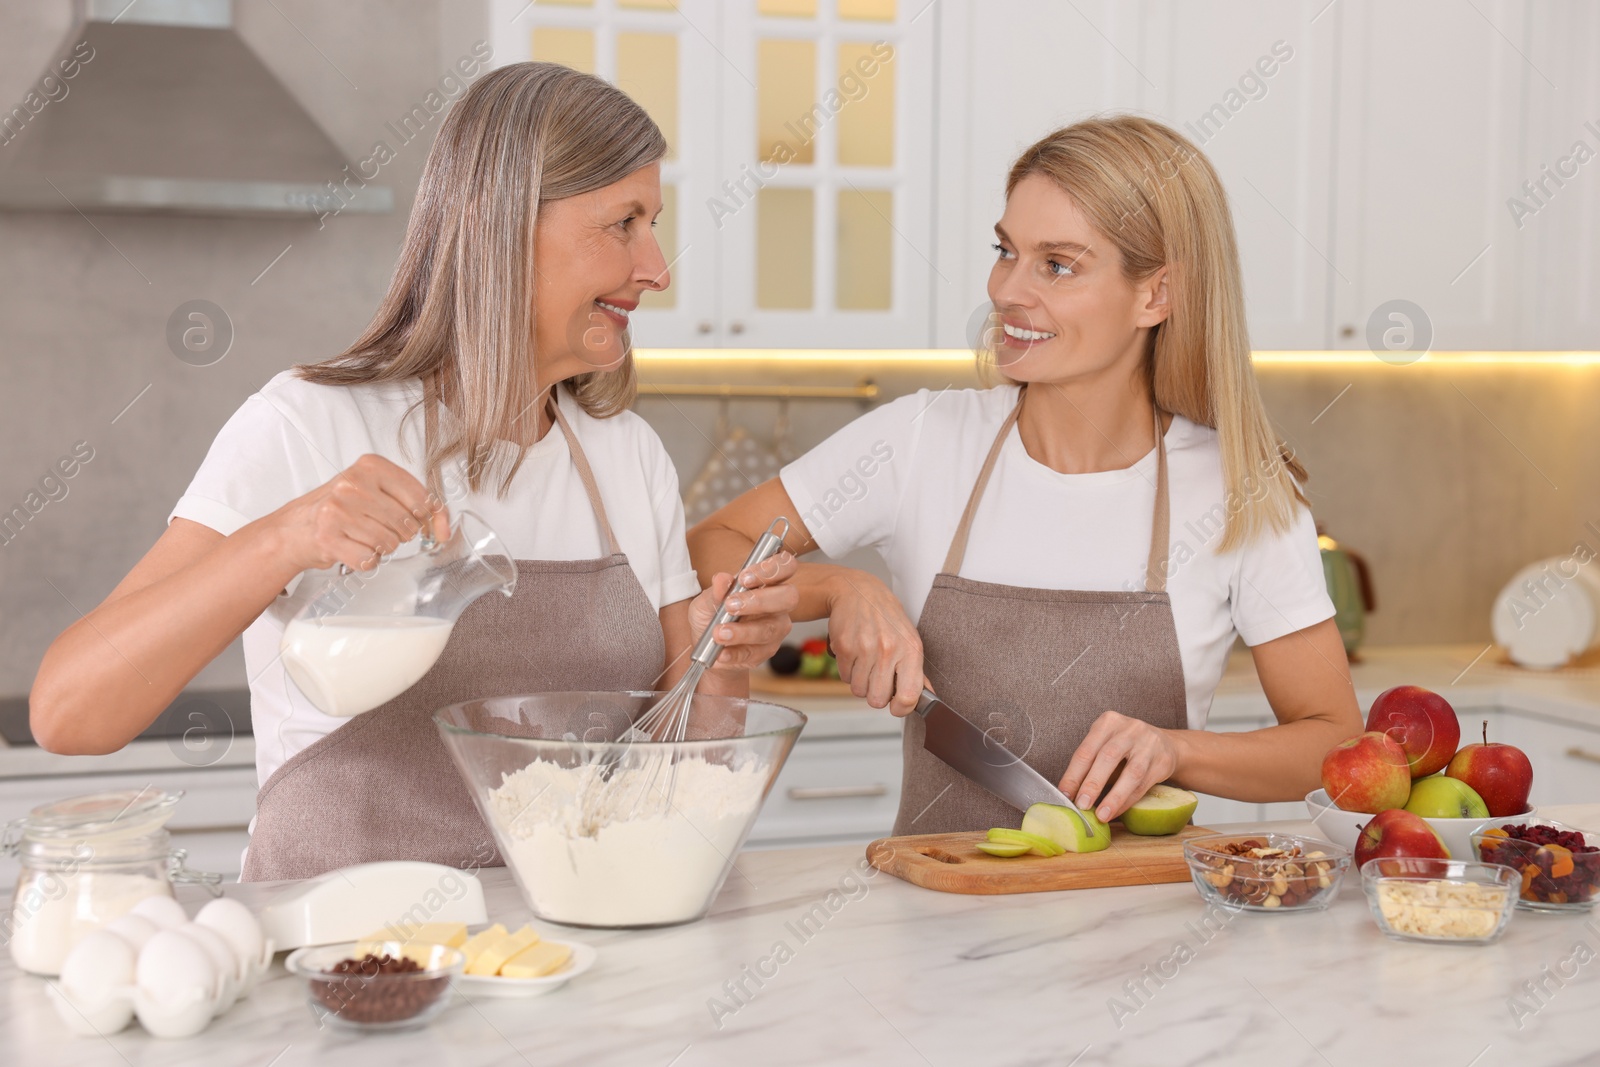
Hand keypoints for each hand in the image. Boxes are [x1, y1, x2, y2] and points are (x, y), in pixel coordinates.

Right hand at [267, 454, 447, 573]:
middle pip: (406, 523)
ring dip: (381, 548)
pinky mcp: (327, 537)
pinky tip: (351, 548)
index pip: (422, 497)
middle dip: (400, 534)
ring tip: (362, 536)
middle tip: (379, 527)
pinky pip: (370, 560)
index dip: (427, 517)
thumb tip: (445, 530)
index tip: (421, 523)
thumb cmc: (341, 509)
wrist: (295, 529)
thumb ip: (416, 504)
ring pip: (389, 544)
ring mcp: (338, 510)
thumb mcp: (377, 492)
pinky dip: (365, 561)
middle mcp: (353, 484)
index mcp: (370, 466)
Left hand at [690, 551, 799, 672]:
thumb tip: (722, 579)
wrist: (707, 648)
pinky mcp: (767, 651)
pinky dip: (736, 653)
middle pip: (788, 596)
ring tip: (719, 633)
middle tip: (731, 605)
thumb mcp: (706, 601)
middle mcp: (778, 604)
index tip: (744, 578)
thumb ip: (715, 591)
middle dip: (759, 600)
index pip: (785, 565)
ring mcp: (776, 628)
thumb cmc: (712, 615)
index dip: (771, 569)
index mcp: (767, 582)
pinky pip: (756, 652)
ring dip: (743, 631)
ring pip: (770, 629)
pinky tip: (722, 652)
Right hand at [823, 570, 924, 716]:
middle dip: (875, 694)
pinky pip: (844, 677)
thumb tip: (928, 698)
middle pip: (878, 700)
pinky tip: (855, 654)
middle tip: (877, 678)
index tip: (896, 705)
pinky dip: (848, 670)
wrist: (858, 592)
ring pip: (858, 691)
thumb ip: (917, 672)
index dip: (901, 708)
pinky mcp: (845, 647)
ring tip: (865, 662)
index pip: (909, 696)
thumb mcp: (910, 640)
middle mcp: (890, 650)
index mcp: (911, 650)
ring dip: (860, 682)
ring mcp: (865, 648)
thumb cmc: (887, 618)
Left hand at [1058, 711, 1181, 821]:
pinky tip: (1116, 812)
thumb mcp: (1106, 745)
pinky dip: (1127, 801)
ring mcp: (1149, 744)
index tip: (1064, 794)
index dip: (1074, 774)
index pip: (1086, 750)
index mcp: (1108, 722)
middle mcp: (1130, 729)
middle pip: (1108, 757)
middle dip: (1092, 784)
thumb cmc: (1125, 747)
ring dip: (1114, 797)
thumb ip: (1090, 765)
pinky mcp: (1163, 761)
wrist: (1164, 744)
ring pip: (1131, 773)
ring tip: (1101, 815)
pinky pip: (1143, 785)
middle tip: (1081, 805)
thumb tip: (1070, 794)